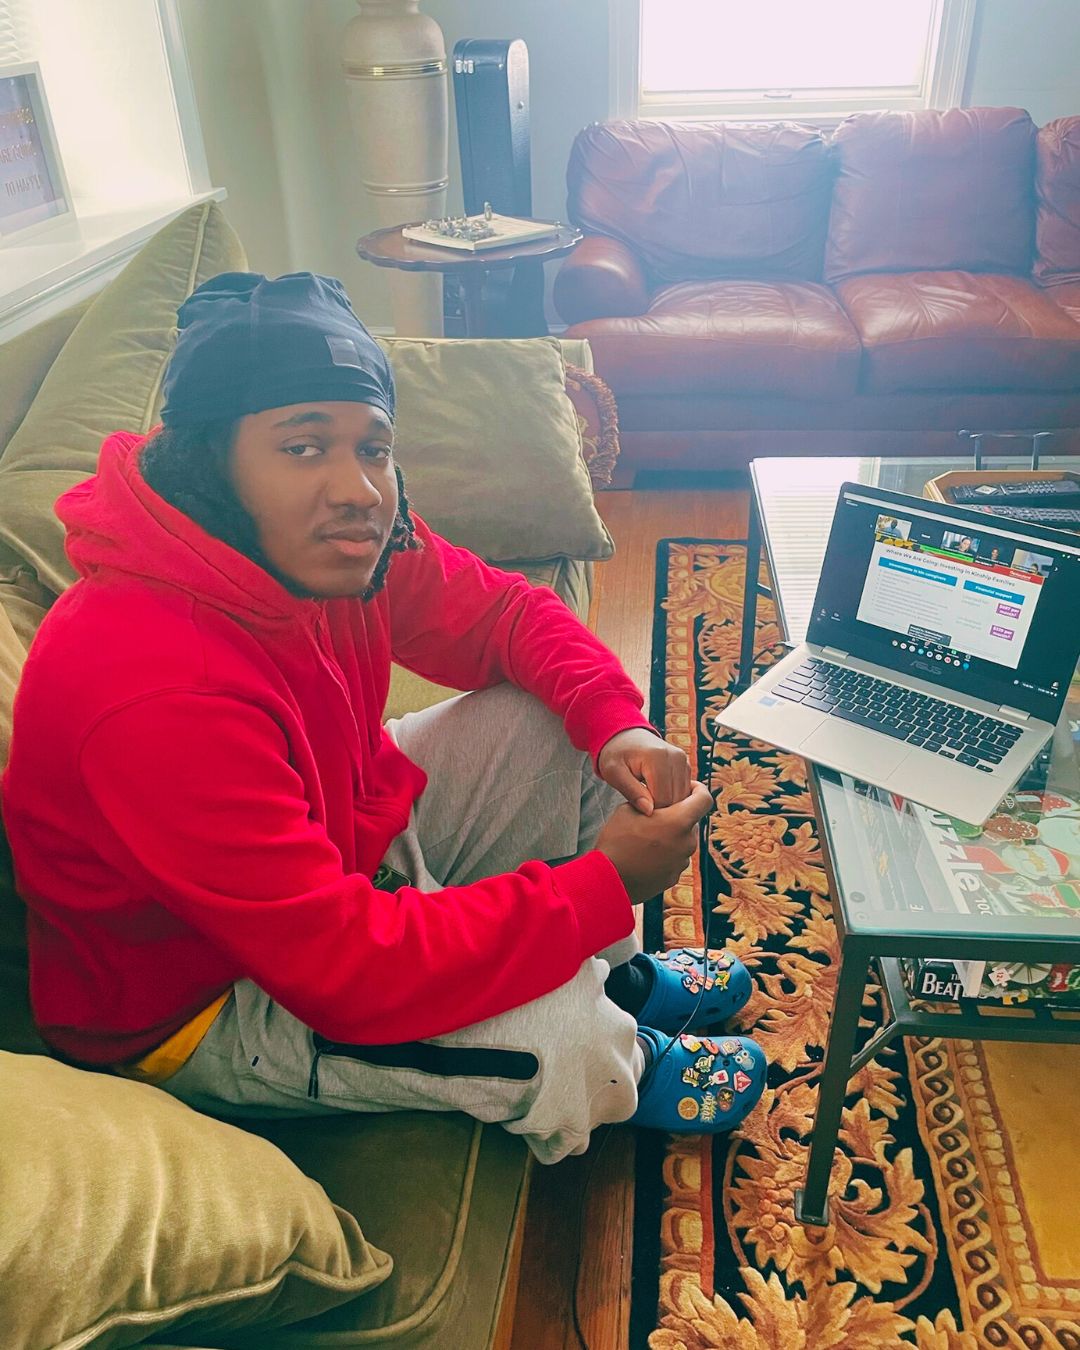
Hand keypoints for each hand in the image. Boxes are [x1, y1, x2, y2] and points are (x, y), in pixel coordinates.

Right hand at [595, 780, 713, 903]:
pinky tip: (644, 856)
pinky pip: (674, 860)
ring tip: (645, 840)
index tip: (687, 789)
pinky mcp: (673, 878)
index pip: (705, 799)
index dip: (698, 790)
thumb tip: (657, 802)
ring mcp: (682, 863)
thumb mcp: (628, 809)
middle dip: (677, 817)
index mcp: (679, 821)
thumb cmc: (617, 841)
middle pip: (691, 822)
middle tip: (654, 817)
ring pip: (682, 842)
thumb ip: (650, 801)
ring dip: (670, 837)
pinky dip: (664, 855)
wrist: (608, 879)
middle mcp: (687, 842)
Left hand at [597, 727, 690, 813]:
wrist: (626, 737)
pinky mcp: (686, 766)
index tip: (635, 809)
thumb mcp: (614, 773)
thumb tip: (649, 811)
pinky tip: (656, 796)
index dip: (649, 811)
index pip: (662, 799)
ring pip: (682, 798)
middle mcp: (676, 757)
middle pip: (675, 799)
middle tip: (640, 807)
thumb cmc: (616, 754)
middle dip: (659, 809)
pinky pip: (684, 792)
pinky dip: (672, 798)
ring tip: (647, 801)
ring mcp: (684, 761)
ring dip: (666, 804)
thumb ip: (631, 791)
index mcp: (657, 757)